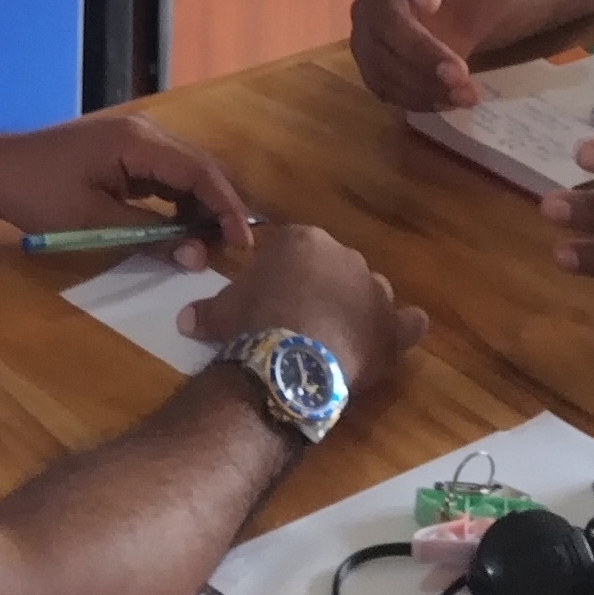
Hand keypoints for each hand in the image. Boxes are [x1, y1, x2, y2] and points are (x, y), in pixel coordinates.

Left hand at [0, 116, 255, 270]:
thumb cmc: (37, 195)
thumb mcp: (93, 223)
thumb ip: (149, 236)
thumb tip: (195, 255)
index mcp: (139, 141)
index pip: (201, 172)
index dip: (227, 208)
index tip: (243, 243)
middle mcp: (143, 131)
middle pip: (200, 167)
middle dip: (219, 207)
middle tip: (231, 248)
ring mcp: (133, 138)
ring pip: (184, 171)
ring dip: (200, 205)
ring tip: (208, 244)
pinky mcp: (122, 151)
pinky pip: (164, 174)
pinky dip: (178, 200)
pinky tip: (180, 228)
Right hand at [178, 224, 428, 390]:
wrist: (290, 353)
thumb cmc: (253, 320)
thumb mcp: (221, 312)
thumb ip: (208, 310)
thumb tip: (185, 319)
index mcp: (305, 241)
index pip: (298, 248)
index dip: (286, 274)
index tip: (274, 297)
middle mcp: (346, 256)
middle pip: (337, 269)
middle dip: (324, 289)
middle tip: (303, 319)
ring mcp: (374, 290)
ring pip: (372, 292)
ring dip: (359, 308)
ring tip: (339, 334)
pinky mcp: (391, 326)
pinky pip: (408, 323)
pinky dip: (404, 329)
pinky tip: (397, 336)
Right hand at [350, 0, 535, 110]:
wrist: (465, 0)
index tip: (433, 4)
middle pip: (384, 20)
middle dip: (420, 50)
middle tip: (460, 72)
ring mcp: (368, 26)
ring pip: (379, 57)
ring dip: (418, 81)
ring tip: (463, 94)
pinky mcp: (373, 59)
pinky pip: (381, 82)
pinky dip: (411, 97)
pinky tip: (447, 103)